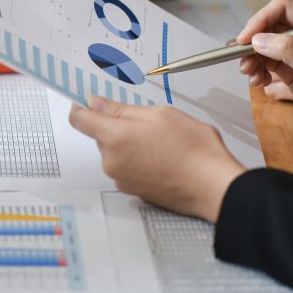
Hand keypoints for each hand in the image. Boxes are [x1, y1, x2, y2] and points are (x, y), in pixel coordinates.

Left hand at [69, 97, 244, 222]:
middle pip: (101, 136)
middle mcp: (112, 161)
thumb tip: (96, 103)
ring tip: (162, 142)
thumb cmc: (194, 150)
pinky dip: (138, 160)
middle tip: (148, 123)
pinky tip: (162, 158)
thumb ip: (122, 109)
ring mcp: (121, 179)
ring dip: (130, 143)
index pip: (80, 120)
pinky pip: (126, 167)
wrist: (213, 187)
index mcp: (115, 138)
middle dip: (118, 126)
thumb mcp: (160, 114)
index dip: (81, 107)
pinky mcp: (132, 191)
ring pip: (115, 151)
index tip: (87, 101)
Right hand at [237, 0, 292, 186]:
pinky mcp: (292, 68)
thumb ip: (289, 51)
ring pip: (265, 44)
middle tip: (243, 59)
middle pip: (271, 25)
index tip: (245, 39)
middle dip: (254, 41)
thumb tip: (259, 40)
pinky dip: (257, 69)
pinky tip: (257, 81)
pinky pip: (267, 60)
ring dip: (253, 57)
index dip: (261, 20)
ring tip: (249, 74)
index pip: (284, 9)